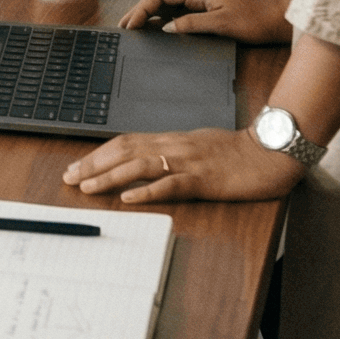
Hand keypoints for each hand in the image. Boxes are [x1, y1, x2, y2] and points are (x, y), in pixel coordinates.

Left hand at [64, 126, 303, 203]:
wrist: (271, 152)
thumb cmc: (237, 152)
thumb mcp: (198, 146)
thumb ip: (172, 152)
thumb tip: (145, 159)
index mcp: (171, 140)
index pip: (125, 143)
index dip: (97, 154)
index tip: (76, 166)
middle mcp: (174, 146)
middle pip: (124, 151)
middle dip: (93, 164)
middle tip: (68, 177)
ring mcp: (188, 162)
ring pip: (140, 166)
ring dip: (110, 177)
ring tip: (87, 187)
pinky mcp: (204, 179)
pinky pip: (171, 185)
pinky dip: (147, 191)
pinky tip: (129, 198)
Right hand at [119, 0, 292, 44]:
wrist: (277, 19)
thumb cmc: (255, 20)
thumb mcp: (223, 24)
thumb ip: (192, 24)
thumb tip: (166, 28)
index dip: (141, 9)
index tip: (131, 25)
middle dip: (139, 7)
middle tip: (125, 25)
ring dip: (149, 10)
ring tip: (135, 26)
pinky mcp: (207, 7)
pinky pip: (177, 8)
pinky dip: (162, 15)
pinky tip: (158, 27)